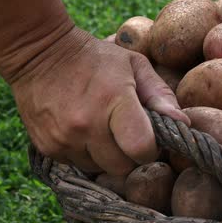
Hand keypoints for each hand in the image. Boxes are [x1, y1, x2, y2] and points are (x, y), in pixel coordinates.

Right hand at [11, 27, 189, 175]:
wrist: (38, 52)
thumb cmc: (95, 57)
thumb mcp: (134, 65)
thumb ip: (160, 95)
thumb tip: (184, 123)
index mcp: (113, 100)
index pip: (141, 148)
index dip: (151, 149)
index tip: (150, 139)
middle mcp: (86, 124)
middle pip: (122, 166)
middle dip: (131, 156)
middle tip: (130, 137)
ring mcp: (63, 138)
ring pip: (99, 170)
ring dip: (108, 157)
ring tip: (106, 132)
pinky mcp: (47, 148)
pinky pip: (78, 166)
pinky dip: (86, 155)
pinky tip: (85, 132)